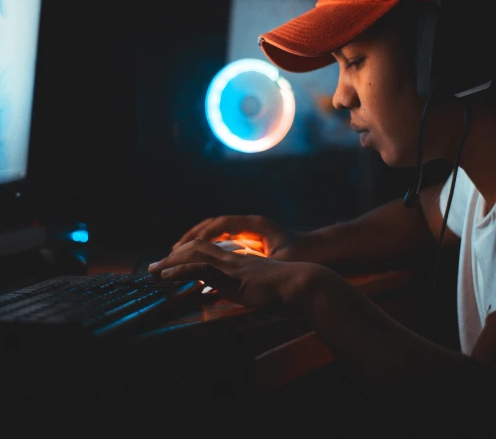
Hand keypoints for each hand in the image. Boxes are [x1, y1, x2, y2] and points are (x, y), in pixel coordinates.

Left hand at [150, 238, 315, 308]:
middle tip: (156, 265)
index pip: (210, 252)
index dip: (190, 255)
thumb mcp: (266, 289)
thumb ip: (253, 289)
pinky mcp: (231, 276)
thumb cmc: (291, 290)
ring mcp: (232, 266)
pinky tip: (167, 276)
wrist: (303, 285)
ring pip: (194, 255)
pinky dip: (180, 271)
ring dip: (170, 262)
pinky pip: (199, 268)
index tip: (175, 264)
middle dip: (175, 255)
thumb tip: (247, 295)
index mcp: (242, 261)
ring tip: (154, 270)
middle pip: (197, 248)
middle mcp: (234, 259)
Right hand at [171, 215, 312, 261]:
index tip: (183, 247)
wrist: (323, 253)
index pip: (220, 224)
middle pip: (214, 224)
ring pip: (217, 230)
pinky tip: (198, 257)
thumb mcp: (278, 263)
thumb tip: (242, 271)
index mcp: (255, 225)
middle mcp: (251, 224)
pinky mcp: (252, 238)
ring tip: (178, 252)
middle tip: (172, 251)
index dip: (200, 235)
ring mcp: (251, 230)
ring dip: (197, 239)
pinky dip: (208, 244)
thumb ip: (254, 267)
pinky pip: (224, 237)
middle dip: (191, 236)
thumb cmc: (304, 257)